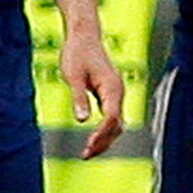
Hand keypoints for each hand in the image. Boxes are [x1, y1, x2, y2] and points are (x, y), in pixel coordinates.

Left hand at [62, 23, 126, 153]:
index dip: (101, 134)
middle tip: (85, 155)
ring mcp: (115, 93)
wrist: (83, 36)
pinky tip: (92, 139)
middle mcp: (118, 92)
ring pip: (116, 123)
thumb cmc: (77, 53)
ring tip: (87, 152)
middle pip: (117, 124)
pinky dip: (103, 131)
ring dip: (104, 139)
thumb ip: (78, 98)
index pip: (111, 117)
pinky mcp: (109, 94)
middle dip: (103, 142)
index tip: (88, 146)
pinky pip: (111, 117)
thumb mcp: (73, 76)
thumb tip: (82, 120)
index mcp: (112, 87)